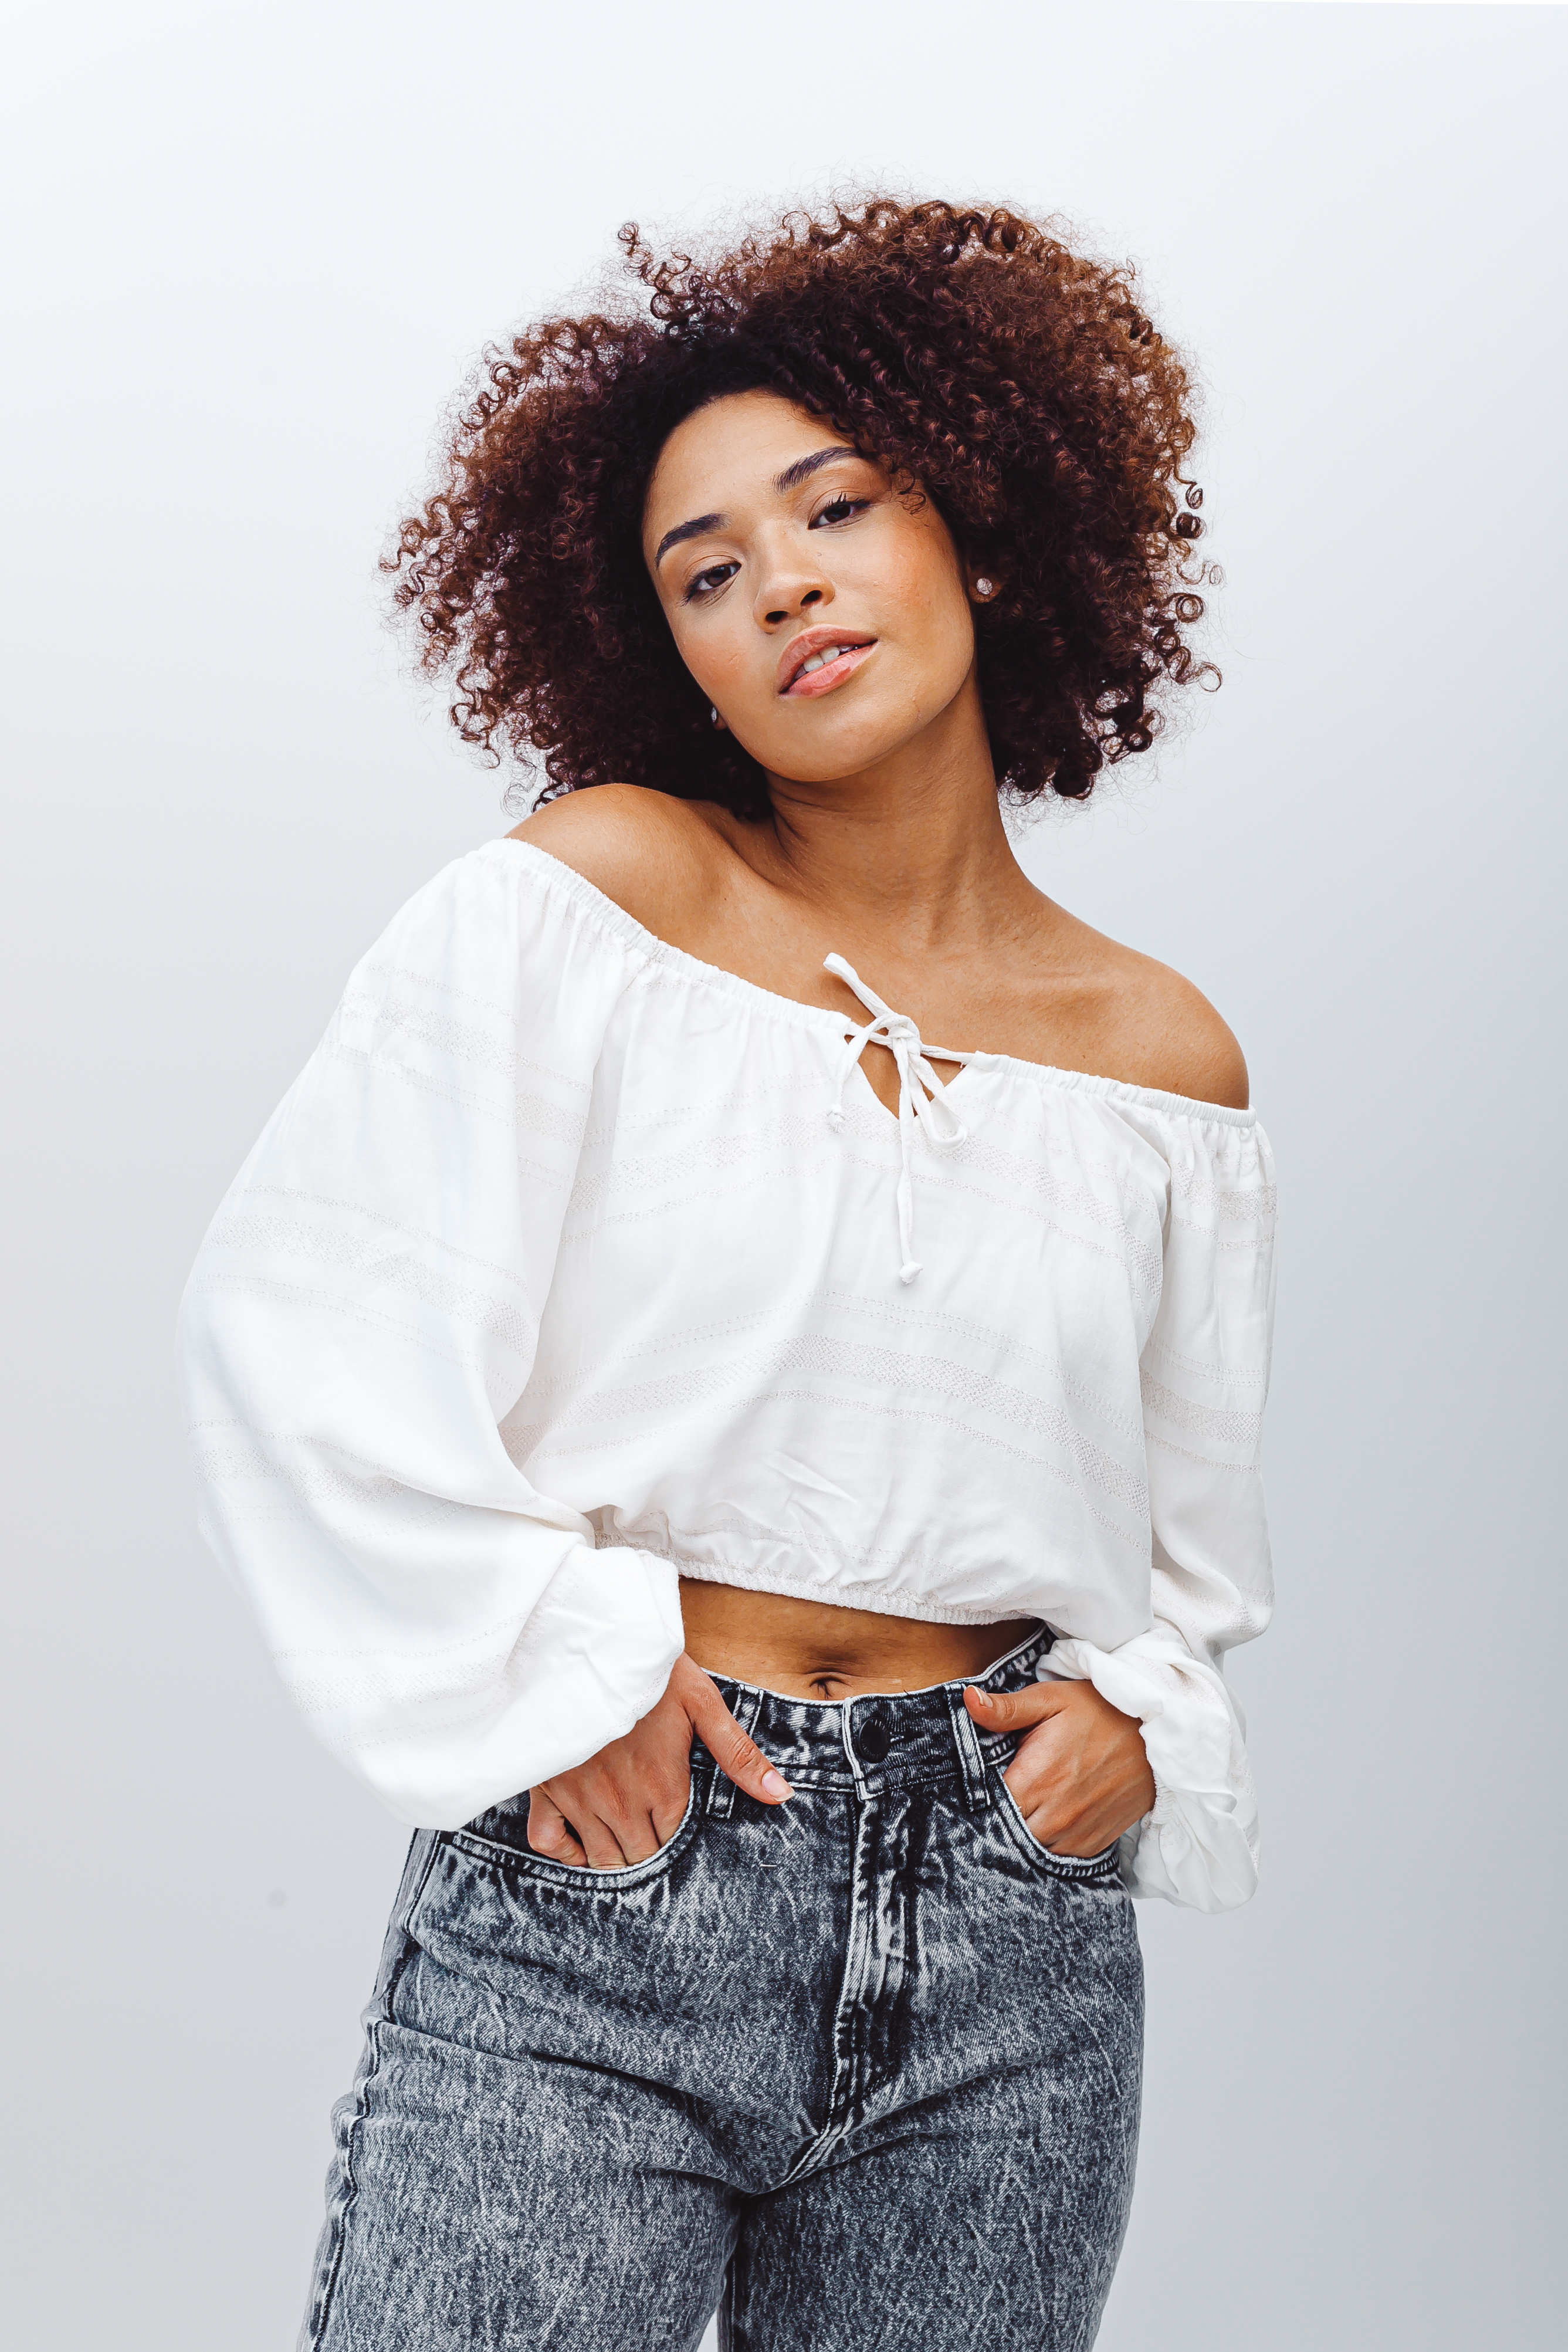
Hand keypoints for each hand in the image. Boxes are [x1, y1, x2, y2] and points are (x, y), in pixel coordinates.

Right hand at [528, 1652, 792, 1867]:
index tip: (679, 1828)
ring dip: (616, 1859)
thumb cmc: (647, 1669)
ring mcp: (580, 1799)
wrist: (587, 1641)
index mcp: (663, 1785)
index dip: (680, 1842)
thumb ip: (738, 1754)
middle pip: (641, 1858)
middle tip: (654, 1836)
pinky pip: (549, 1843)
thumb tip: (781, 1794)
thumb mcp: (701, 1702)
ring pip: (601, 1859)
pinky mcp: (546, 1788)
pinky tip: (581, 1839)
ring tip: (626, 1843)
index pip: (676, 1844)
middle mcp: (622, 1802)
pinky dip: (566, 1851)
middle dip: (651, 1854)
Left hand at [964, 1678, 1154, 1857]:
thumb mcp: (1050, 1700)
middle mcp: (1054, 1816)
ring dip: (1023, 1833)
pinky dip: (1049, 1842)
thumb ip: (1006, 1709)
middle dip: (999, 1818)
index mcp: (1036, 1780)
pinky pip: (1058, 1856)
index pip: (988, 1808)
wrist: (1155, 1734)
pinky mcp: (1094, 1843)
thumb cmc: (1099, 1712)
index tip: (982, 1785)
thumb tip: (968, 1700)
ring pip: (1031, 1849)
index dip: (980, 1799)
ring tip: (1026, 1806)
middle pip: (1006, 1833)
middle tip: (1003, 1795)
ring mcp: (1076, 1834)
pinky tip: (1048, 1818)